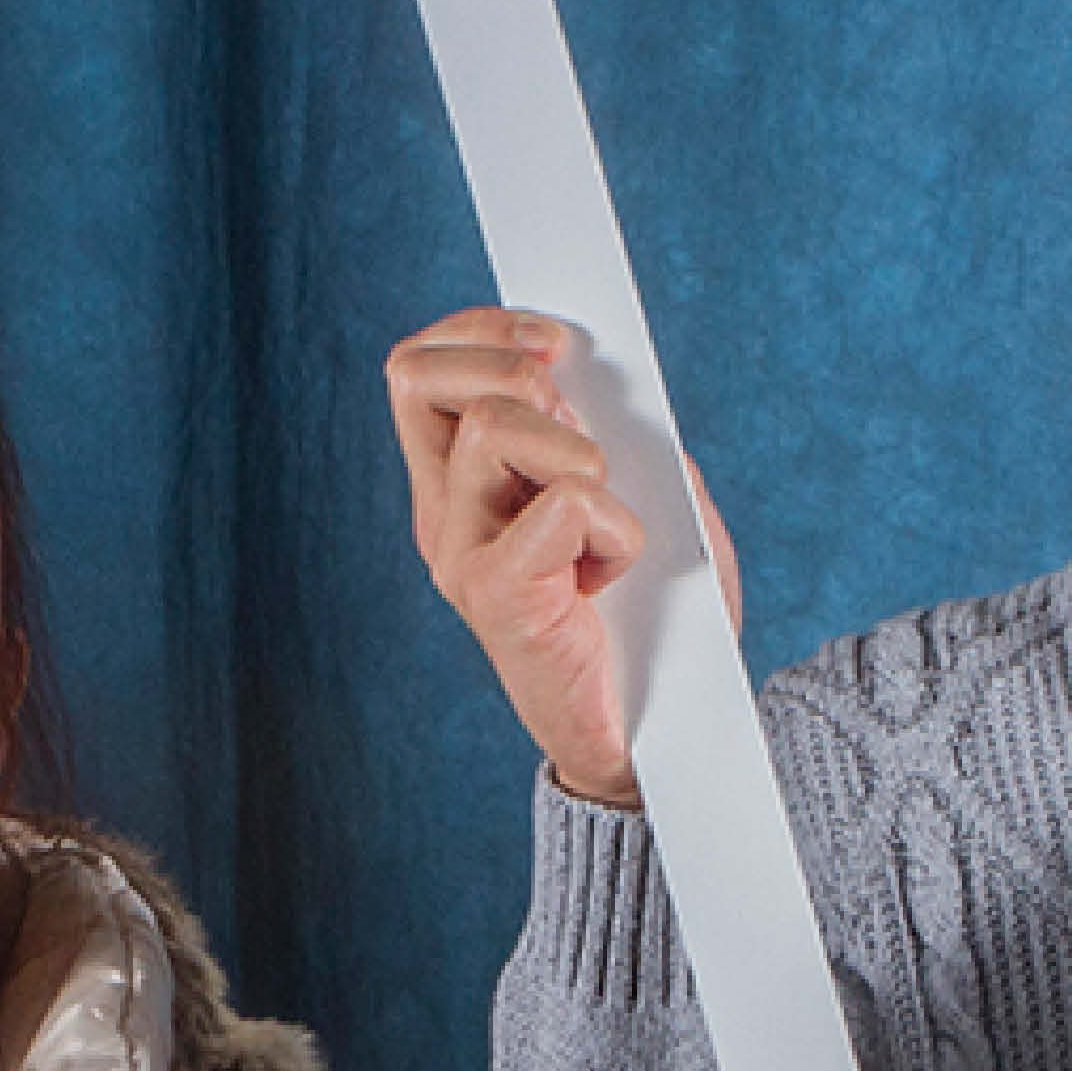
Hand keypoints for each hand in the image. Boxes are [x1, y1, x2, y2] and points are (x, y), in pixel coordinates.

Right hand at [384, 306, 735, 808]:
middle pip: (422, 375)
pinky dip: (616, 525)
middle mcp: (442, 515)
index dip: (479, 328)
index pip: (418, 369)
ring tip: (606, 520)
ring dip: (580, 452)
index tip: (553, 343)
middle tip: (576, 426)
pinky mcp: (498, 597)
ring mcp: (460, 555)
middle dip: (514, 367)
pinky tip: (614, 573)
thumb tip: (594, 375)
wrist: (653, 741)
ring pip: (494, 423)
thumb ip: (608, 434)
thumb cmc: (647, 623)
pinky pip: (564, 502)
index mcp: (461, 484)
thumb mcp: (636, 499)